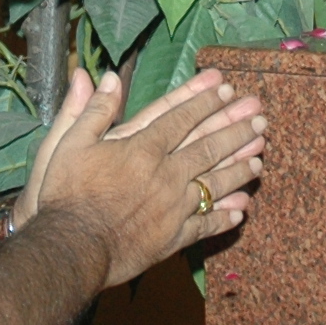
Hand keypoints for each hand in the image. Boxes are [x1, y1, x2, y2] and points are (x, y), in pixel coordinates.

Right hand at [31, 69, 263, 287]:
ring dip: (239, 169)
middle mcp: (165, 174)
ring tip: (260, 159)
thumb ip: (92, 110)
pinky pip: (206, 225)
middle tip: (260, 117)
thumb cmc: (65, 194)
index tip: (226, 89)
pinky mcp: (173, 238)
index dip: (205, 102)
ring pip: (215, 183)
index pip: (180, 118)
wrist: (71, 247)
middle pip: (207, 147)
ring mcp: (173, 207)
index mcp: (142, 148)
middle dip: (235, 130)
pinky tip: (242, 210)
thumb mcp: (68, 143)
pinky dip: (225, 217)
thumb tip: (108, 77)